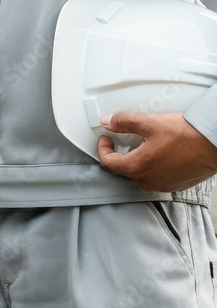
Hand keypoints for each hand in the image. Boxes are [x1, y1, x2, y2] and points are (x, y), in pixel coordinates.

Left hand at [97, 112, 216, 191]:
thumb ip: (123, 122)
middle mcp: (148, 181)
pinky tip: (160, 152)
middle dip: (120, 152)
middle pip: (123, 169)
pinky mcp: (175, 185)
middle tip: (123, 138)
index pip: (107, 163)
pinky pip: (156, 176)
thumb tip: (107, 122)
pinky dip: (153, 165)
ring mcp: (163, 185)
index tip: (106, 138)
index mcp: (138, 168)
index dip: (102, 148)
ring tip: (144, 143)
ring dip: (137, 159)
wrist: (214, 145)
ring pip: (140, 173)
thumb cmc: (186, 136)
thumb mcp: (149, 123)